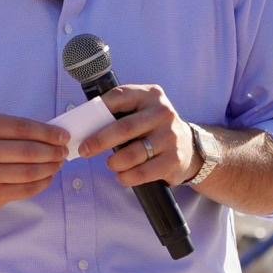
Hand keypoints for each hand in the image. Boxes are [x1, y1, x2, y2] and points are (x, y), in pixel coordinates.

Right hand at [0, 114, 68, 209]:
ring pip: (29, 173)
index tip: (63, 136)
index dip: (48, 132)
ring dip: (51, 168)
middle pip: (28, 152)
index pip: (23, 128)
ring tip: (58, 163)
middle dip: (53, 152)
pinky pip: (26, 190)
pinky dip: (43, 183)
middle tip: (64, 151)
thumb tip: (54, 135)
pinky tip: (48, 176)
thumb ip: (16, 130)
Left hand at [78, 85, 200, 187]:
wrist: (189, 148)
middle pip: (124, 128)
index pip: (120, 96)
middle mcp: (163, 113)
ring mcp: (170, 136)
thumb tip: (84, 125)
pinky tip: (122, 176)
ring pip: (132, 154)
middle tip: (85, 150)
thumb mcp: (141, 111)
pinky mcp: (174, 159)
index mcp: (151, 95)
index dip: (98, 109)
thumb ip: (119, 112)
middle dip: (99, 141)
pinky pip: (142, 172)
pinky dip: (127, 177)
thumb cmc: (153, 128)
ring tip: (111, 164)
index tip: (82, 124)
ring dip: (114, 162)